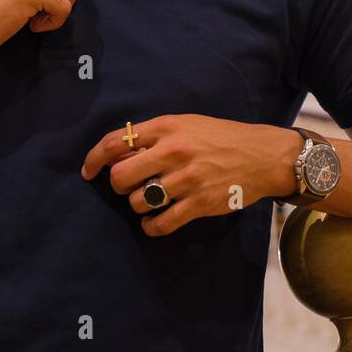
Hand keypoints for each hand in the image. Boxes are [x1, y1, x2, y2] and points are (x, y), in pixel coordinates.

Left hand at [81, 115, 302, 235]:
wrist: (263, 155)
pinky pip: (160, 223)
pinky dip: (151, 226)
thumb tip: (121, 155)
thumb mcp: (187, 125)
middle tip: (127, 187)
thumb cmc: (222, 137)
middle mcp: (174, 151)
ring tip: (149, 201)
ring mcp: (187, 179)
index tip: (88, 171)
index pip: (116, 141)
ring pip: (138, 201)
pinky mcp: (199, 204)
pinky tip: (154, 222)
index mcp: (167, 127)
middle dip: (118, 185)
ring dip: (138, 205)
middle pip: (121, 176)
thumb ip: (156, 137)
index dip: (94, 158)